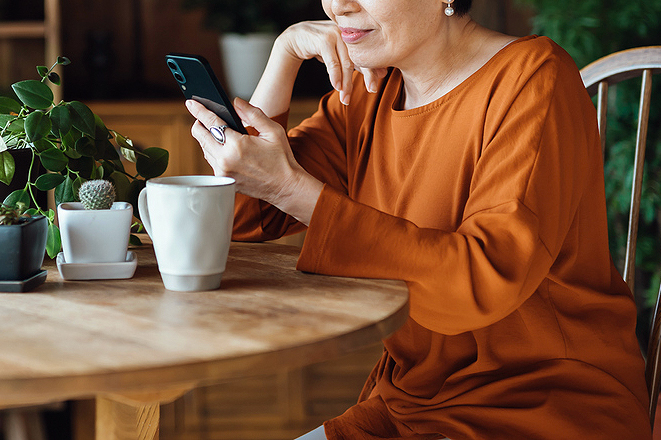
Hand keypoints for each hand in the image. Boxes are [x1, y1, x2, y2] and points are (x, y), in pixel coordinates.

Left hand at [186, 99, 322, 224]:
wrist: (286, 187)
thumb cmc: (282, 159)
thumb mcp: (273, 131)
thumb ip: (253, 113)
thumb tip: (236, 102)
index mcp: (237, 145)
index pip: (211, 122)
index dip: (199, 110)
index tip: (191, 102)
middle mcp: (225, 160)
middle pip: (200, 135)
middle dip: (200, 123)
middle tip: (204, 116)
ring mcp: (222, 172)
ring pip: (204, 148)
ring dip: (207, 138)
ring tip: (218, 132)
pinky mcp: (223, 181)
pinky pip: (211, 161)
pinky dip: (214, 152)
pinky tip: (224, 148)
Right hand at [277, 20, 387, 104]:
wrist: (297, 38)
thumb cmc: (322, 48)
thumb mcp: (342, 56)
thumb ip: (358, 63)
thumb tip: (382, 75)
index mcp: (355, 36)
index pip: (367, 55)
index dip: (373, 71)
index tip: (376, 86)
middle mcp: (347, 34)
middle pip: (360, 59)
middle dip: (367, 76)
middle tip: (372, 91)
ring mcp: (336, 35)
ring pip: (346, 63)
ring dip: (347, 83)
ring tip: (346, 98)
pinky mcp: (323, 39)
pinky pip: (332, 62)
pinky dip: (335, 76)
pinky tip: (336, 87)